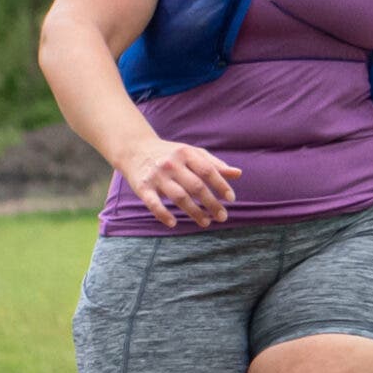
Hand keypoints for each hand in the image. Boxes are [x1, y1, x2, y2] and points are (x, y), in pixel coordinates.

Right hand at [116, 137, 241, 228]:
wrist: (134, 149)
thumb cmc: (171, 154)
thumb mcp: (192, 153)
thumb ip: (214, 164)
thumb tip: (238, 174)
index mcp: (186, 154)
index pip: (208, 171)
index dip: (221, 185)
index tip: (231, 199)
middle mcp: (171, 164)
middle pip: (196, 186)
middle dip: (211, 203)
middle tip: (222, 217)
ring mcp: (156, 176)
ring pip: (179, 197)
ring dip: (194, 212)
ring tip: (206, 223)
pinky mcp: (142, 187)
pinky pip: (153, 203)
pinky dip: (163, 214)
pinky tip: (173, 223)